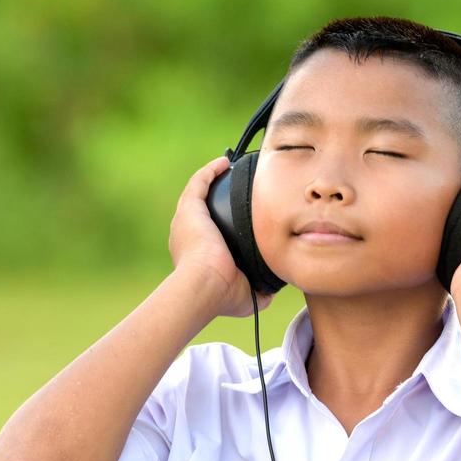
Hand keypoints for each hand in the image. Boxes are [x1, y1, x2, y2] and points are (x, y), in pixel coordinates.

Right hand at [168, 155, 275, 318]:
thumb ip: (261, 292)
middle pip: (202, 210)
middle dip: (215, 198)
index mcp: (196, 255)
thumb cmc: (222, 295)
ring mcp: (186, 220)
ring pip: (197, 193)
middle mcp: (186, 236)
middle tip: (236, 188)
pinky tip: (225, 162)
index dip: (221, 224)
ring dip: (212, 179)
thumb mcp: (247, 298)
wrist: (204, 286)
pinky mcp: (189, 209)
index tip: (240, 217)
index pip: (209, 234)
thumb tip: (274, 290)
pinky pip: (199, 182)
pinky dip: (210, 171)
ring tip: (228, 169)